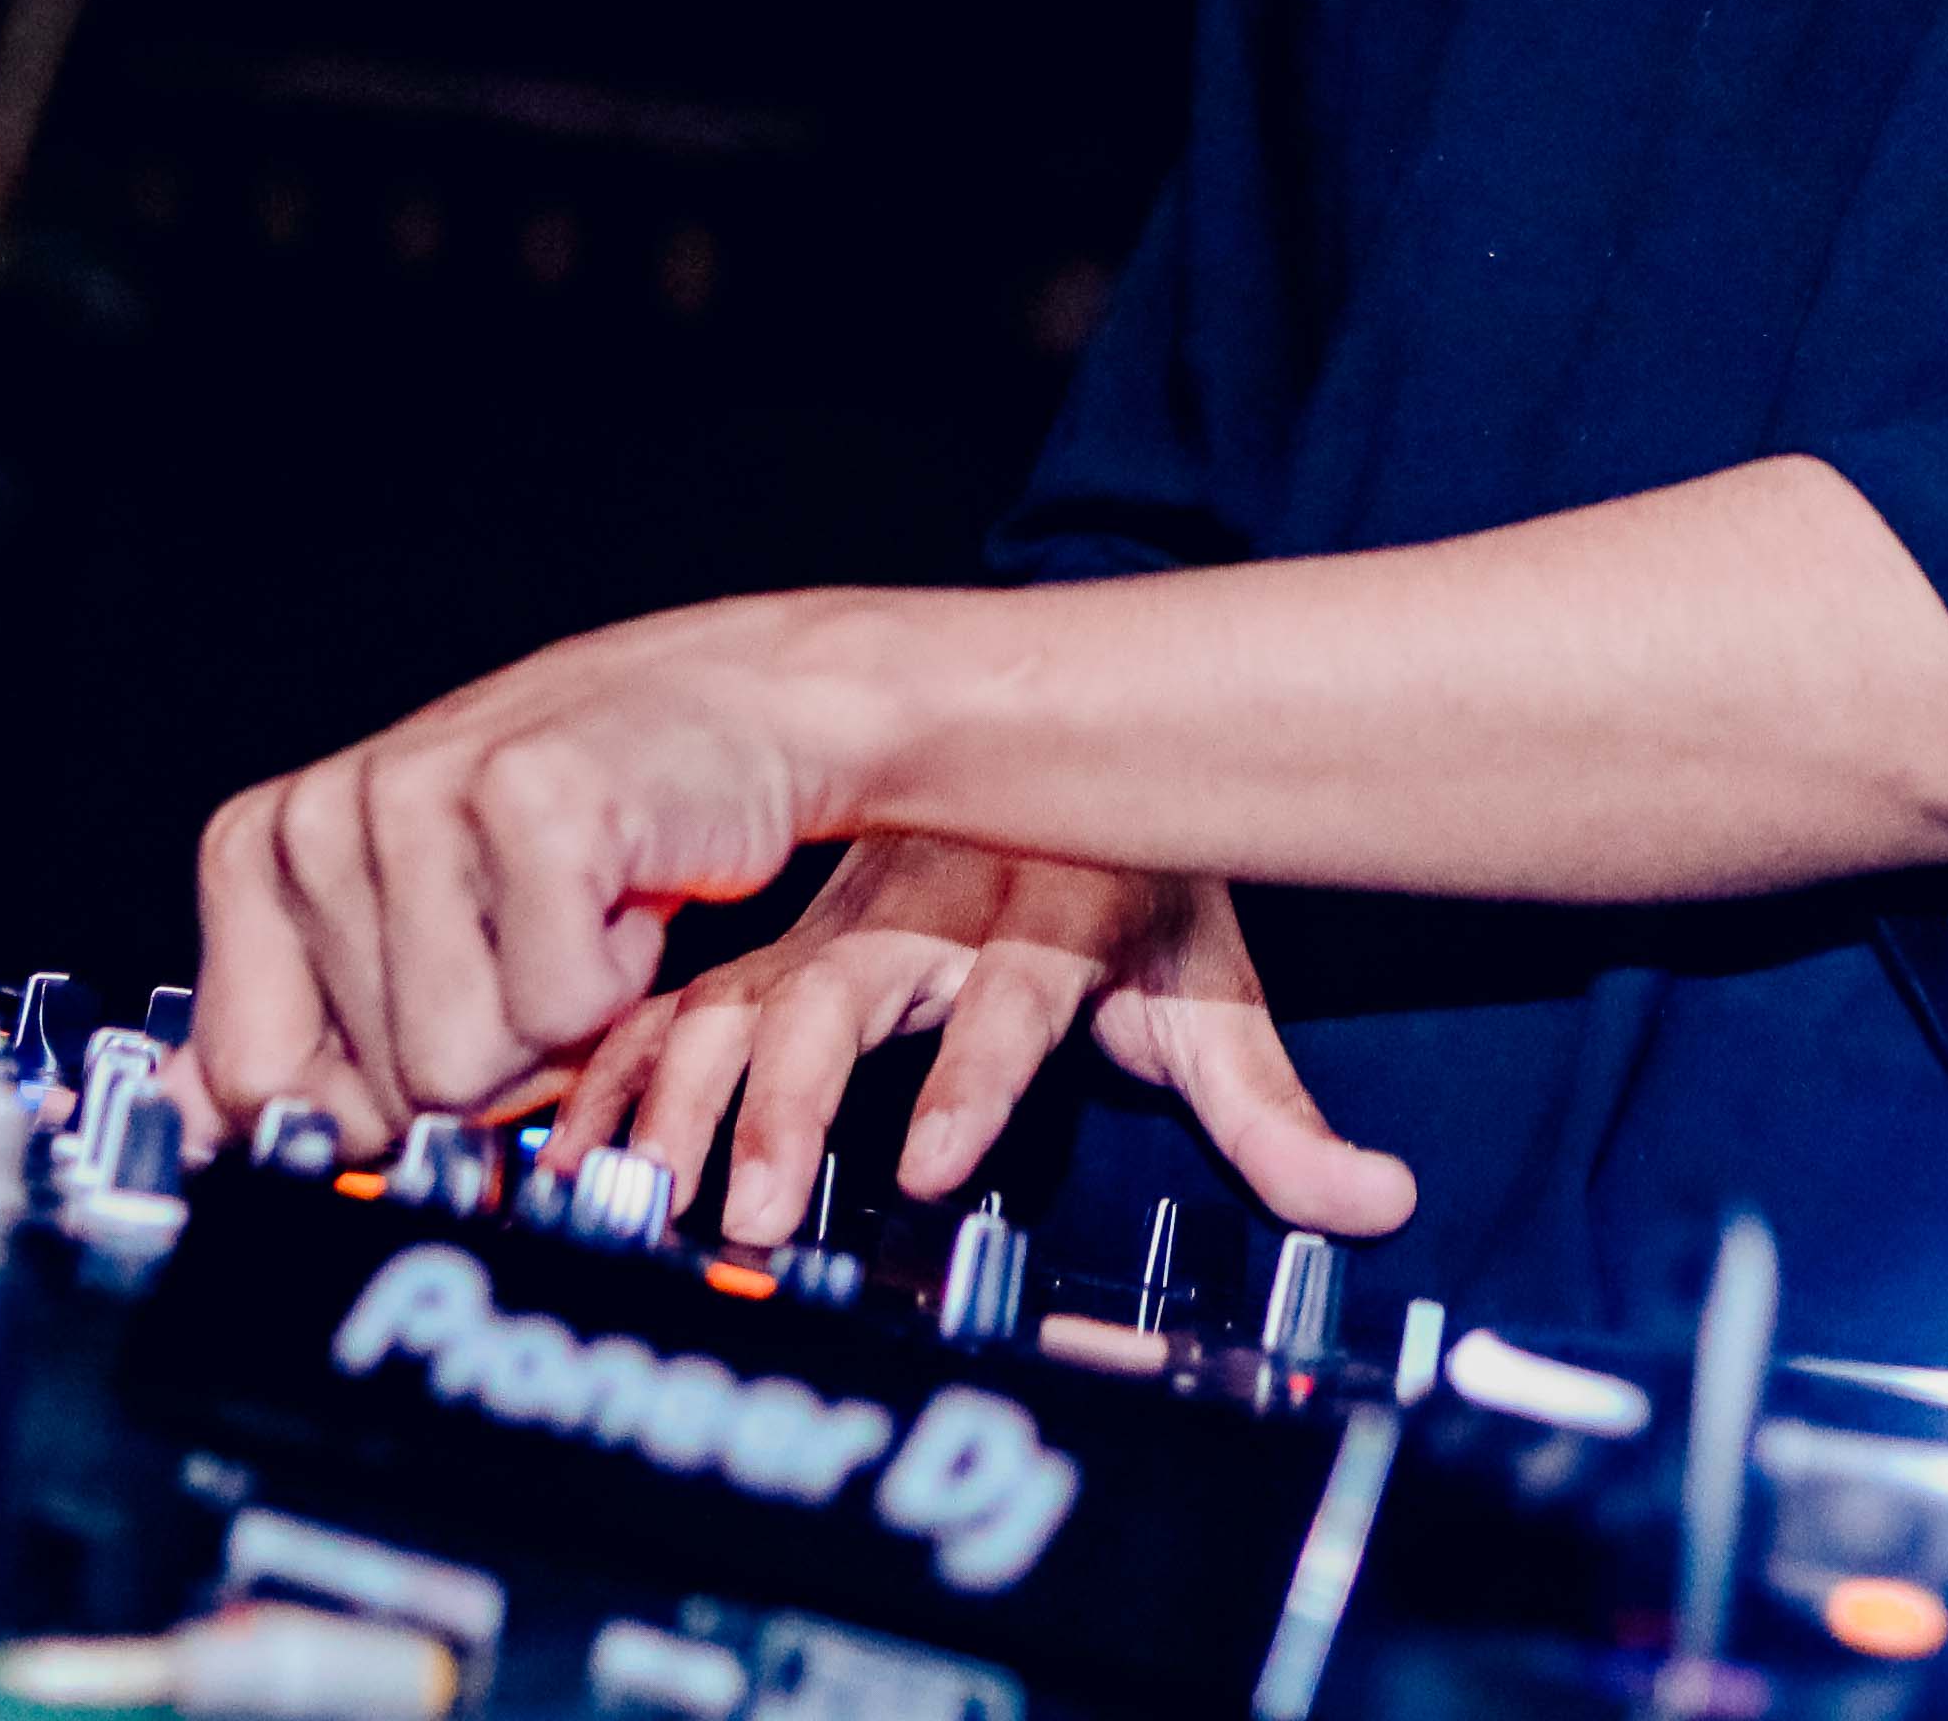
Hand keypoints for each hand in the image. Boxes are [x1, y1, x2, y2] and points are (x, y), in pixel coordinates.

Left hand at [178, 600, 848, 1149]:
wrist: (724, 712)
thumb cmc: (564, 836)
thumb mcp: (399, 937)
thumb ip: (285, 1034)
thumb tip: (176, 1125)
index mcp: (259, 849)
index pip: (251, 1086)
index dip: (369, 1103)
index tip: (437, 1021)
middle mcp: (317, 815)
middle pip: (380, 1089)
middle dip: (487, 1059)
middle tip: (530, 947)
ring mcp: (418, 795)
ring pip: (464, 1064)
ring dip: (557, 1023)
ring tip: (573, 914)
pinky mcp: (535, 797)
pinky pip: (564, 1007)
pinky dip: (620, 974)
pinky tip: (622, 885)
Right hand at [566, 836, 1418, 1251]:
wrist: (1058, 745)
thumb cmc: (1131, 887)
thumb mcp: (1210, 985)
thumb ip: (1274, 1110)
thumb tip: (1377, 1204)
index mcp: (1040, 914)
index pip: (1012, 1000)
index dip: (974, 1081)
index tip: (937, 1165)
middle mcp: (920, 909)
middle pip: (842, 994)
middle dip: (795, 1097)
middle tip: (758, 1201)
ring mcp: (830, 922)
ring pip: (738, 995)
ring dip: (687, 1092)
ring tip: (644, 1187)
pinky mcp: (765, 944)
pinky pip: (671, 1001)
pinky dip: (616, 1063)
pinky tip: (570, 1131)